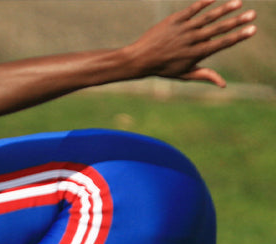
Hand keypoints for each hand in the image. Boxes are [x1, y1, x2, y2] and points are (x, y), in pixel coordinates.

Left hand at [127, 0, 256, 86]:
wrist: (140, 59)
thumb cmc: (164, 68)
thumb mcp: (184, 75)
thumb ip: (205, 75)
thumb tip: (224, 84)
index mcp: (196, 54)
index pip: (221, 44)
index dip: (237, 37)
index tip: (252, 30)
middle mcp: (192, 40)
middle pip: (218, 29)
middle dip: (237, 21)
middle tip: (253, 14)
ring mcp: (183, 29)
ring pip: (207, 17)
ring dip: (224, 9)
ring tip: (239, 2)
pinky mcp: (175, 20)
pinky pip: (192, 9)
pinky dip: (203, 3)